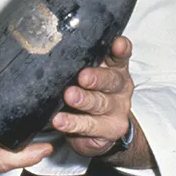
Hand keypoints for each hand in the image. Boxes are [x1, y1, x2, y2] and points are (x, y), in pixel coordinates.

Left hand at [52, 36, 134, 157]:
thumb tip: (54, 46)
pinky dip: (73, 123)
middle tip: (82, 77)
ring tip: (69, 97)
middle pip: (111, 80)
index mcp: (116, 68)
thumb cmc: (91, 91)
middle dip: (97, 78)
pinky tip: (60, 120)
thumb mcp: (90, 73)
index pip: (121, 56)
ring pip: (100, 104)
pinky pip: (90, 126)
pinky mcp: (110, 130)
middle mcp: (120, 88)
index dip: (120, 49)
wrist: (103, 128)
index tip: (117, 44)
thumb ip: (82, 61)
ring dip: (83, 100)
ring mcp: (117, 110)